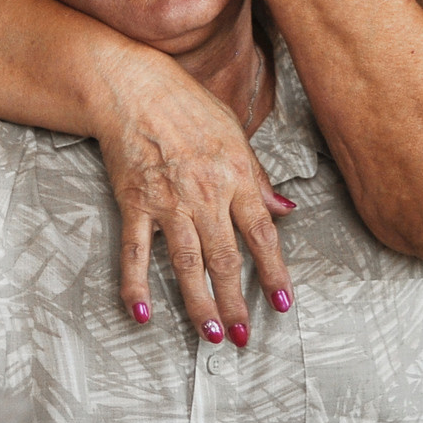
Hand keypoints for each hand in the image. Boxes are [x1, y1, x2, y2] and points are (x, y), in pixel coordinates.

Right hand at [97, 54, 296, 347]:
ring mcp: (168, 202)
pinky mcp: (134, 203)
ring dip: (200, 304)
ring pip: (187, 264)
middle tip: (244, 336)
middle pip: (225, 259)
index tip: (282, 304)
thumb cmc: (187, 106)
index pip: (263, 235)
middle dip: (237, 302)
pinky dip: (137, 285)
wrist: (134, 87)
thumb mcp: (236, 135)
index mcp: (236, 177)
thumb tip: (288, 209)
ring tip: (212, 334)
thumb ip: (260, 179)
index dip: (274, 274)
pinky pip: (136, 253)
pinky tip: (143, 314)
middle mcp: (205, 194)